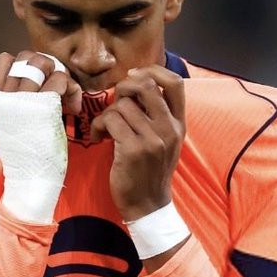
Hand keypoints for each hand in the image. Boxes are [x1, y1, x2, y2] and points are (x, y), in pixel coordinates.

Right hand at [0, 51, 80, 223]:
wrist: (28, 180)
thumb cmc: (26, 156)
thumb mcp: (13, 123)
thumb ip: (19, 101)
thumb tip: (40, 83)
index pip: (5, 60)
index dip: (27, 63)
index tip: (40, 83)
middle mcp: (7, 95)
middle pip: (28, 56)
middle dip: (49, 67)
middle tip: (59, 89)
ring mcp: (23, 99)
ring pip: (45, 64)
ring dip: (62, 76)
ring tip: (67, 98)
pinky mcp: (42, 107)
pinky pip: (61, 80)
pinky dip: (73, 90)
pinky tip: (74, 109)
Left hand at [90, 66, 185, 221]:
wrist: (148, 205)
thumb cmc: (150, 170)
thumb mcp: (164, 141)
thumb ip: (156, 115)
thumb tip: (134, 86)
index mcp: (178, 124)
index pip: (175, 82)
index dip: (152, 71)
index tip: (133, 77)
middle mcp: (169, 128)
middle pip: (146, 84)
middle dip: (124, 87)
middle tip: (115, 103)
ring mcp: (152, 139)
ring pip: (122, 104)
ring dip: (106, 113)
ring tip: (105, 129)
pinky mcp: (133, 150)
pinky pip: (110, 120)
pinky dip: (98, 126)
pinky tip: (98, 138)